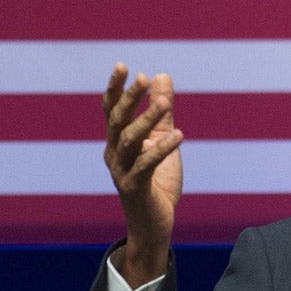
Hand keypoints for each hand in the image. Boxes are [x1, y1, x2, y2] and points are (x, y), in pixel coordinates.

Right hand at [103, 64, 183, 283]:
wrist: (155, 225)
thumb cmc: (157, 182)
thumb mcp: (162, 141)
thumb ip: (161, 112)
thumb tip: (162, 76)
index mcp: (117, 142)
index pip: (111, 110)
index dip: (115, 88)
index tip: (122, 66)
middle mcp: (114, 154)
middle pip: (117, 121)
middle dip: (129, 99)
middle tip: (143, 79)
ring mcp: (121, 172)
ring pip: (129, 140)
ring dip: (146, 120)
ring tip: (164, 103)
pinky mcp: (134, 188)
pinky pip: (146, 165)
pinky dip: (161, 149)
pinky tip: (179, 135)